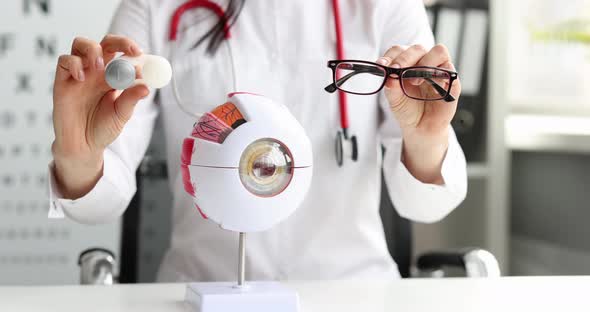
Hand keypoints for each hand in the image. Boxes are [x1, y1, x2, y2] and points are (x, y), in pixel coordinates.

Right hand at [52, 35, 148, 198]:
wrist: (83, 146)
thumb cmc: (103, 128)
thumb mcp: (121, 114)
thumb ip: (131, 99)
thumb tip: (146, 86)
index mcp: (114, 77)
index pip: (124, 54)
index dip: (133, 51)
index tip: (142, 55)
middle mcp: (97, 71)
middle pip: (105, 43)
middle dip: (119, 41)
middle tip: (130, 50)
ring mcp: (80, 74)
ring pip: (81, 44)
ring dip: (93, 49)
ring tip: (100, 65)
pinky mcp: (63, 81)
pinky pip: (64, 61)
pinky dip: (74, 64)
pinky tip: (82, 78)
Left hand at [378, 44, 461, 183]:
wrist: (421, 128)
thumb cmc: (407, 110)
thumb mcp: (395, 100)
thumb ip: (392, 88)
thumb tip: (389, 76)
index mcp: (408, 63)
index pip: (400, 50)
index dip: (391, 55)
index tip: (382, 65)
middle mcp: (424, 62)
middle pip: (418, 48)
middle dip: (405, 58)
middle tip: (396, 70)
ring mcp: (439, 70)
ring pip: (439, 51)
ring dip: (425, 63)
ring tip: (415, 81)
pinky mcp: (452, 81)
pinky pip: (450, 70)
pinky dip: (441, 74)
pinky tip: (431, 85)